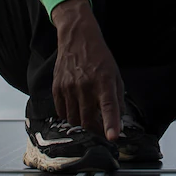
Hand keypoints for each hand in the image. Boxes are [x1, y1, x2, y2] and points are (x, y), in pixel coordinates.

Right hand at [50, 0, 123, 140]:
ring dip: (82, 122)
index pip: (108, 106)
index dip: (110, 124)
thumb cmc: (99, 57)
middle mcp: (85, 85)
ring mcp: (69, 87)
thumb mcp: (115, 74)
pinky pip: (61, 111)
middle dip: (96, 129)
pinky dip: (69, 115)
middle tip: (102, 128)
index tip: (113, 137)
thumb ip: (117, 98)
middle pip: (88, 120)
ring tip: (88, 113)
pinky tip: (76, 107)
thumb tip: (119, 120)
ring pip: (73, 119)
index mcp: (104, 81)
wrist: (77, 38)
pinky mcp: (57, 87)